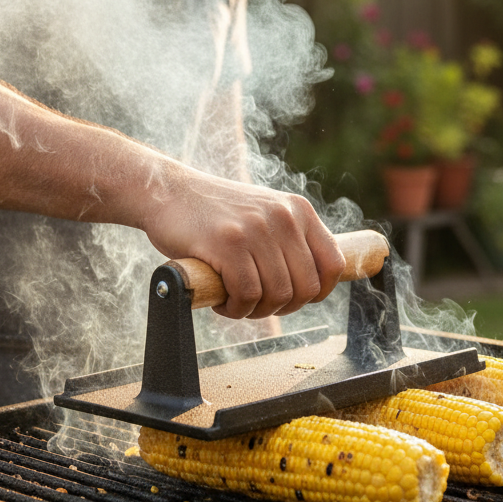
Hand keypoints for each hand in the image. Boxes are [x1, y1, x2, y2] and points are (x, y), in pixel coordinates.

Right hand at [142, 168, 345, 319]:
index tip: (294, 298)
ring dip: (255, 310)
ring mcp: (256, 229)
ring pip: (277, 295)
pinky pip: (247, 295)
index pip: (334, 264)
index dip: (318, 292)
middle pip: (306, 288)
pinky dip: (235, 309)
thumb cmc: (215, 213)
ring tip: (235, 300)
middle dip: (282, 307)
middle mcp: (283, 217)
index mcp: (298, 210)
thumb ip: (290, 241)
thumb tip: (315, 285)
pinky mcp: (228, 244)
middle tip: (256, 303)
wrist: (169, 191)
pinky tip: (222, 300)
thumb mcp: (264, 214)